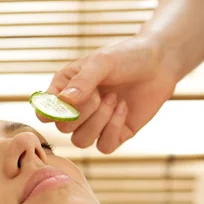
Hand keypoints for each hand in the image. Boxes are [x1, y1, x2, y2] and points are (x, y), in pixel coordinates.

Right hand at [38, 37, 178, 153]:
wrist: (158, 64)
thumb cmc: (126, 57)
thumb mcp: (102, 62)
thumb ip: (82, 81)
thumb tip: (63, 102)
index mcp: (64, 88)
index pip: (44, 111)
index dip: (51, 113)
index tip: (67, 103)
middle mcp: (75, 109)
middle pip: (64, 129)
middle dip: (84, 112)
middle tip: (101, 93)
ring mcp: (95, 123)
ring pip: (81, 142)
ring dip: (99, 122)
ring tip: (115, 99)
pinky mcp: (114, 134)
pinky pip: (104, 146)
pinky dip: (113, 129)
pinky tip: (124, 108)